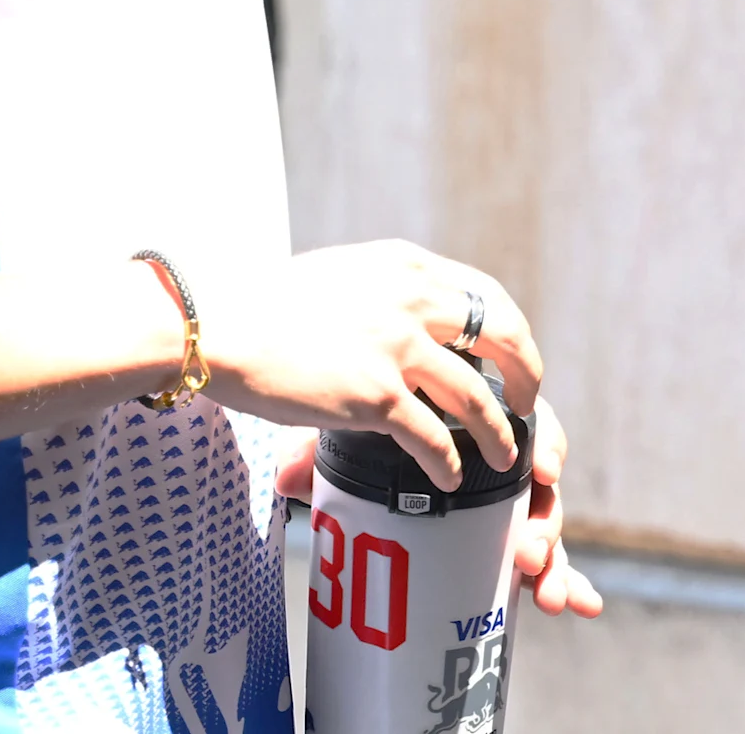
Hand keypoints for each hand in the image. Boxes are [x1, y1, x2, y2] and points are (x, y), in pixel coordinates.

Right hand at [197, 240, 543, 489]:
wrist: (216, 327)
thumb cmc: (261, 306)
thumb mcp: (336, 275)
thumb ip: (376, 291)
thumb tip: (395, 313)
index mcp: (404, 265)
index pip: (484, 291)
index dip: (508, 329)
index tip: (510, 354)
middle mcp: (412, 299)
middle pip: (503, 334)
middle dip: (526, 372)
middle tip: (527, 402)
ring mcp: (398, 347)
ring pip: (477, 396)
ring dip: (500, 432)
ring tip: (507, 456)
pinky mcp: (376, 395)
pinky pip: (434, 437)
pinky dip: (450, 463)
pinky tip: (450, 479)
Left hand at [268, 397, 601, 619]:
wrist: (371, 429)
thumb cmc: (371, 418)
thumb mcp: (348, 425)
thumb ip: (320, 445)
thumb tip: (288, 476)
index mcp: (481, 411)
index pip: (527, 421)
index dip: (543, 444)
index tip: (542, 470)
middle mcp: (504, 454)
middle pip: (540, 482)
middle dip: (544, 521)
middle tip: (527, 552)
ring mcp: (509, 499)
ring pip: (544, 523)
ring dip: (555, 559)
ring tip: (547, 594)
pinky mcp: (510, 534)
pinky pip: (546, 554)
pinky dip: (568, 577)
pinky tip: (581, 603)